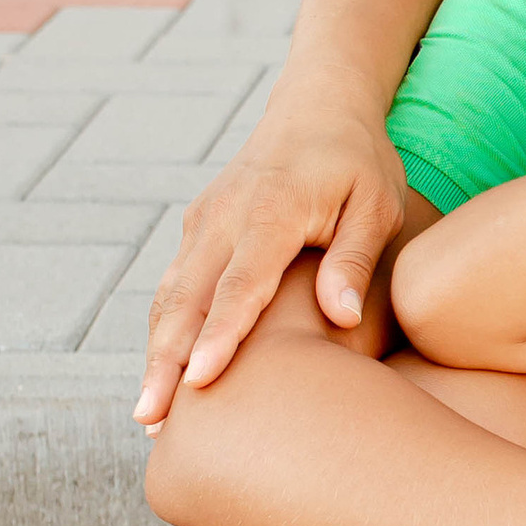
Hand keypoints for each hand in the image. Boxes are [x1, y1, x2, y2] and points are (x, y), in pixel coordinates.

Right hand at [137, 101, 405, 422]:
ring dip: (156, 354)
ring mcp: (203, 223)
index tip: (201, 380)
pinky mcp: (197, 231)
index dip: (218, 336)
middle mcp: (223, 218)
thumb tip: (341, 317)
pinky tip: (163, 377)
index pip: (239, 284)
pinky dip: (163, 333)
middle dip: (165, 361)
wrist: (317, 108)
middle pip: (186, 299)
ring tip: (150, 415)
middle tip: (152, 418)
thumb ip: (354, 258)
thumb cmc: (357, 162)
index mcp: (269, 210)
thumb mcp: (376, 203)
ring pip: (169, 297)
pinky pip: (173, 288)